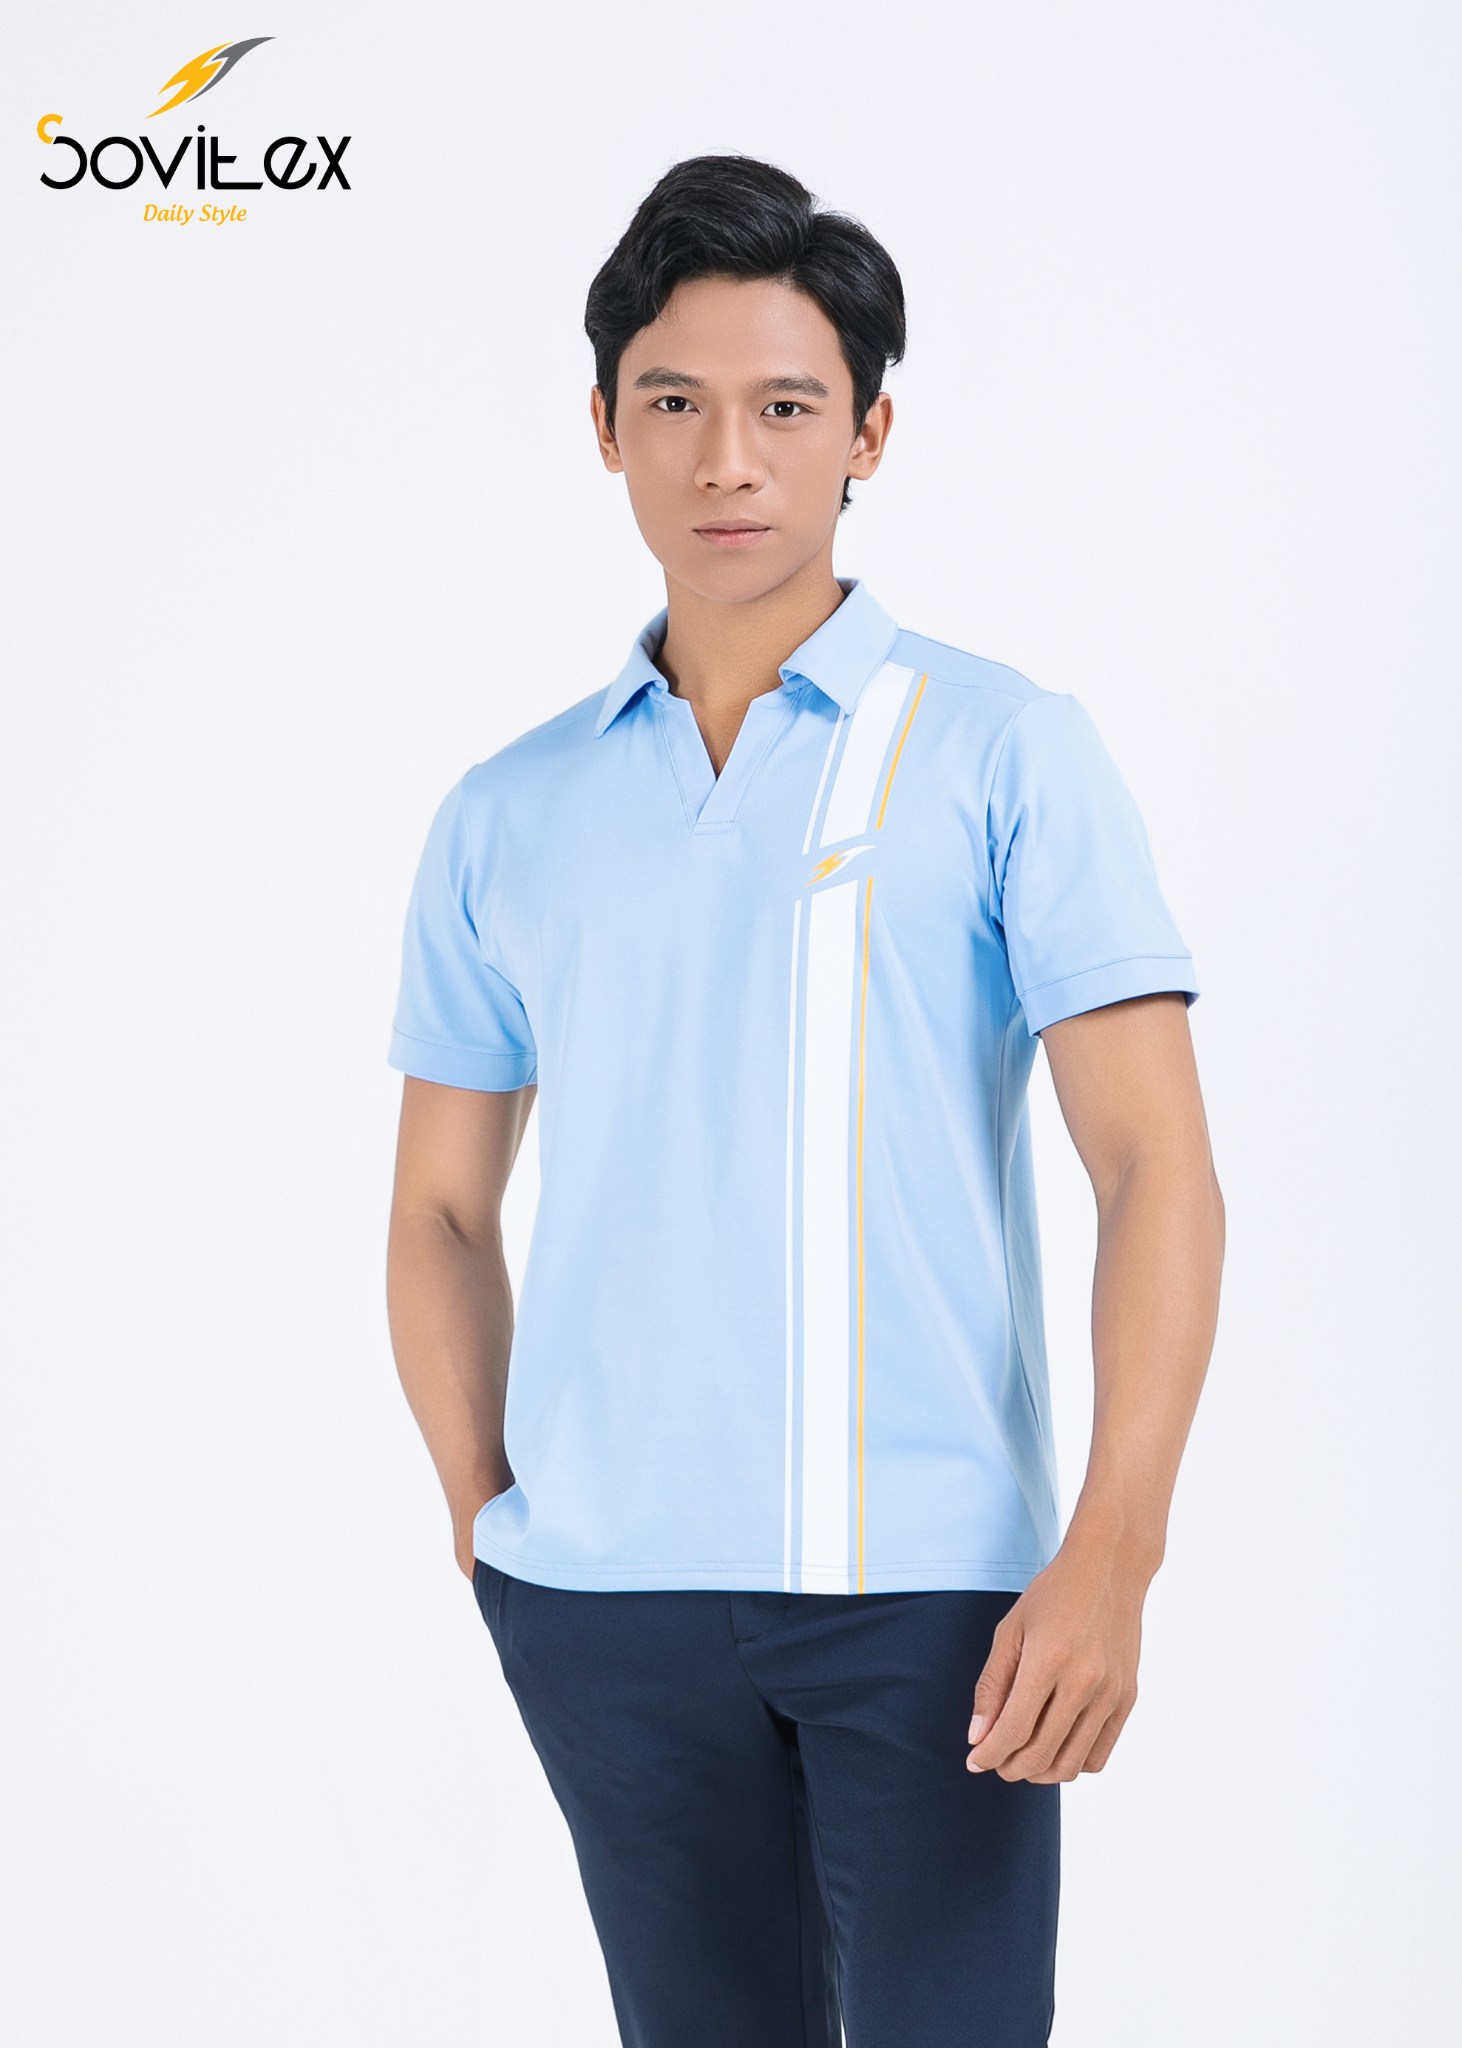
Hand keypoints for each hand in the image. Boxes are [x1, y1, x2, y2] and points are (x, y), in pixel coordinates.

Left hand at [966, 1536, 1150, 1782]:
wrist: (1110, 1569)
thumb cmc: (1053, 1594)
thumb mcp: (1010, 1630)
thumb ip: (992, 1685)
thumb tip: (978, 1737)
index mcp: (1048, 1660)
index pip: (1014, 1730)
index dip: (989, 1754)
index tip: (975, 1760)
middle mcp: (1084, 1681)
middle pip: (1041, 1754)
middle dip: (1009, 1767)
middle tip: (995, 1760)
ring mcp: (1111, 1693)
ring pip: (1072, 1763)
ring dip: (1040, 1772)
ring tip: (1022, 1758)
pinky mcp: (1128, 1697)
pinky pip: (1099, 1753)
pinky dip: (1073, 1763)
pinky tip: (1055, 1748)